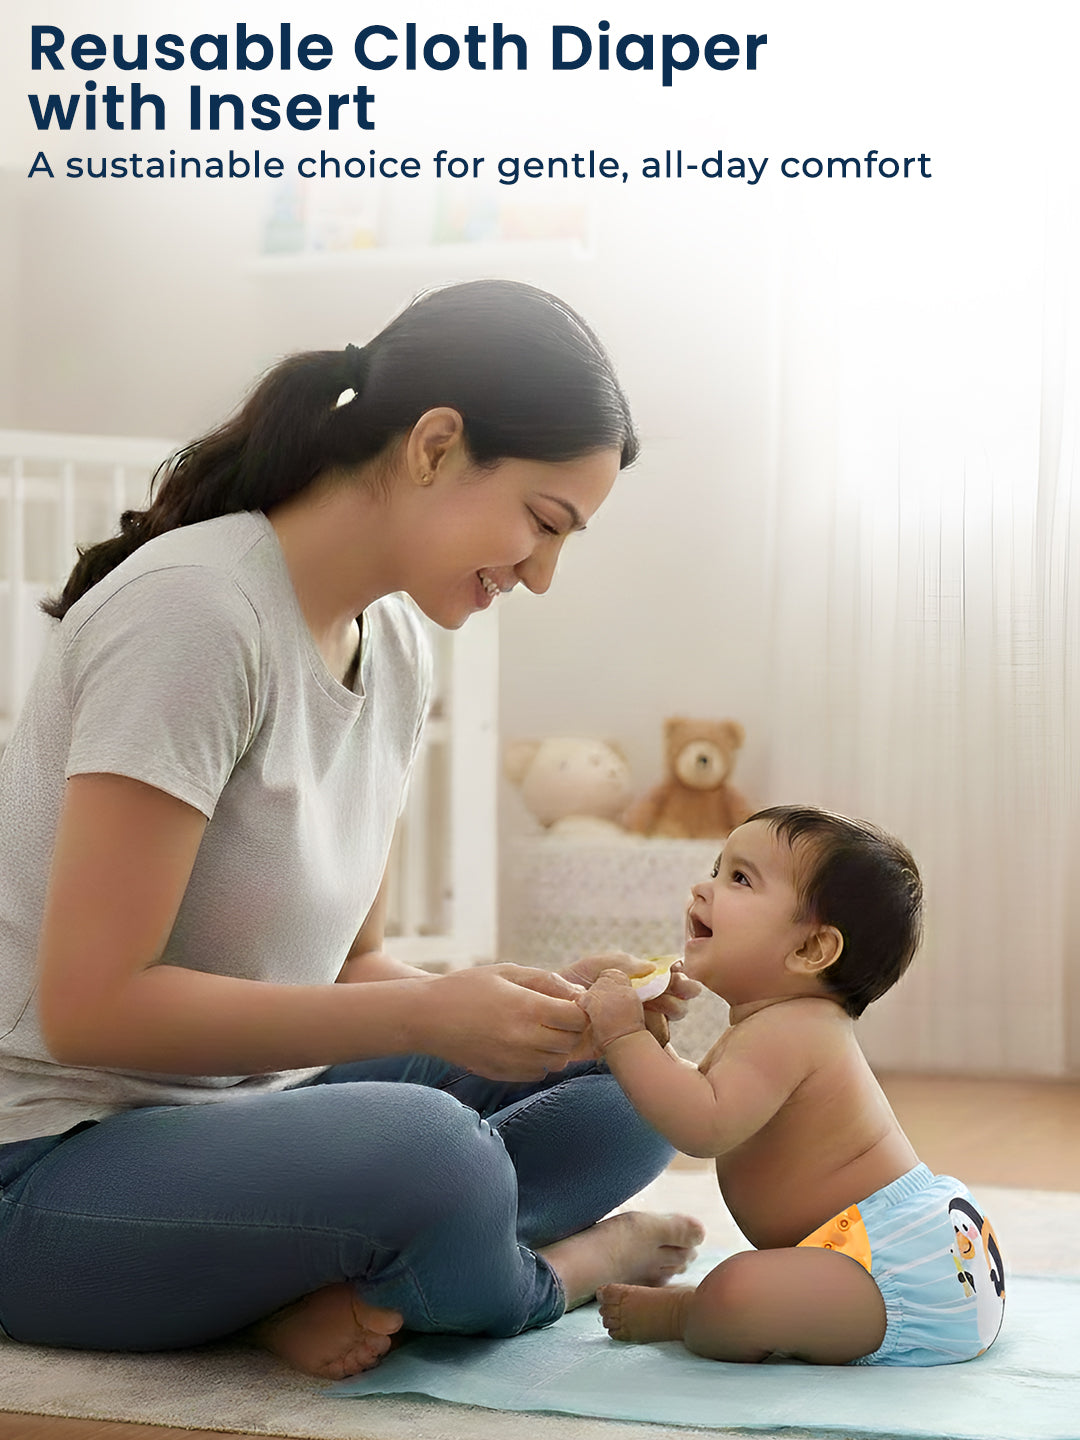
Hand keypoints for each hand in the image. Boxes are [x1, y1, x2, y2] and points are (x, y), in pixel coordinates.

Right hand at [415, 964, 588, 1081]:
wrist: (427, 1016)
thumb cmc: (468, 987)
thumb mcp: (507, 972)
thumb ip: (546, 980)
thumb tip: (579, 994)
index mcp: (526, 1007)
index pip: (576, 1018)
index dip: (579, 1010)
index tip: (569, 1003)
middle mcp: (522, 1038)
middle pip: (571, 1042)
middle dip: (570, 1029)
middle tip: (557, 1016)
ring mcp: (512, 1060)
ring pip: (557, 1062)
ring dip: (557, 1047)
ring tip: (540, 1029)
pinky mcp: (502, 1074)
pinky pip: (537, 1073)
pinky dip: (539, 1061)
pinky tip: (524, 1044)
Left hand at [560, 952, 701, 1046]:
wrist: (548, 1011)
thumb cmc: (568, 985)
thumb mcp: (593, 966)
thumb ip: (621, 963)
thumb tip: (651, 968)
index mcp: (635, 981)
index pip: (665, 977)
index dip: (677, 975)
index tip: (682, 974)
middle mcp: (639, 1004)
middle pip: (672, 997)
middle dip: (682, 992)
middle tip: (685, 991)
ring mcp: (635, 1026)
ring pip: (666, 1019)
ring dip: (673, 1009)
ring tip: (670, 1006)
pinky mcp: (627, 1046)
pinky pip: (650, 1041)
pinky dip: (657, 1031)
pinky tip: (655, 1024)